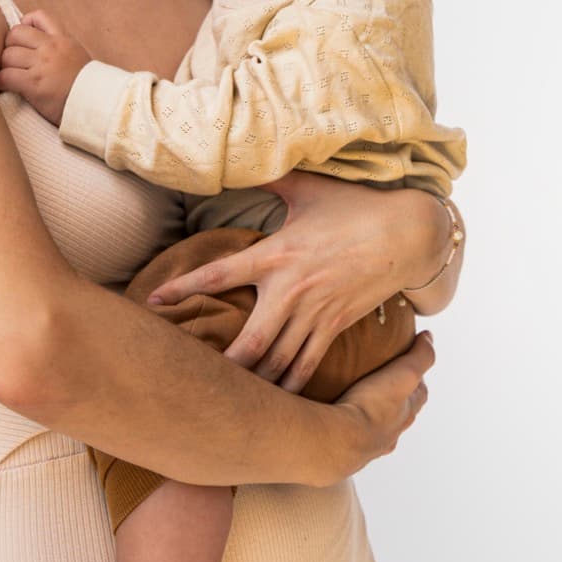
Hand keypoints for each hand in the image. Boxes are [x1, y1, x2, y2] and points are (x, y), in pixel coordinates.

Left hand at [0, 10, 91, 125]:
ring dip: (5, 66)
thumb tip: (35, 46)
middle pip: (14, 34)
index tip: (24, 40)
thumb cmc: (87, 86)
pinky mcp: (34, 84)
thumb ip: (59, 48)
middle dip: (10, 47)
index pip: (37, 16)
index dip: (25, 25)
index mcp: (63, 39)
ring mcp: (42, 65)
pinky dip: (2, 81)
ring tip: (12, 75)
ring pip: (7, 55)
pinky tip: (9, 87)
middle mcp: (51, 48)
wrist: (97, 105)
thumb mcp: (77, 56)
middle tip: (14, 61)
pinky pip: (5, 76)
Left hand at [150, 171, 451, 392]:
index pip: (219, 273)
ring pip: (277, 359)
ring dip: (252, 384)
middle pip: (249, 340)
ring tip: (224, 402)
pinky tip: (273, 405)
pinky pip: (308, 364)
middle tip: (189, 381)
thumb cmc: (356, 205)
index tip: (153, 300)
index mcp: (276, 254)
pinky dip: (289, 386)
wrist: (408, 233)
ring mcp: (316, 312)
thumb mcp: (308, 188)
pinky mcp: (337, 326)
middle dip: (220, 366)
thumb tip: (245, 157)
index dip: (184, 287)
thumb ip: (274, 179)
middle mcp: (292, 289)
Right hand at [327, 330, 434, 478]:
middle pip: (398, 415)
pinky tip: (330, 412)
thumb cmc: (373, 407)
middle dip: (394, 400)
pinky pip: (346, 434)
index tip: (408, 364)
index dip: (417, 380)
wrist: (339, 440)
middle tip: (380, 381)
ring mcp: (367, 444)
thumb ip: (420, 356)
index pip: (418, 395)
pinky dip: (343, 424)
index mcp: (405, 415)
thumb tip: (429, 338)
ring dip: (368, 415)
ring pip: (373, 428)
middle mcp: (390, 433)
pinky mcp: (342, 448)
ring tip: (352, 396)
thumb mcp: (404, 374)